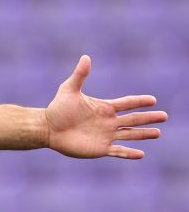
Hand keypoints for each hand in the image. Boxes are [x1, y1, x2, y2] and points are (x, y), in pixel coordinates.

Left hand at [45, 56, 166, 159]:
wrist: (47, 129)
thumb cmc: (57, 109)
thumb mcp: (69, 90)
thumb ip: (80, 75)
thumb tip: (86, 57)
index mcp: (104, 108)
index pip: (126, 104)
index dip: (139, 101)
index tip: (153, 100)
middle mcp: (108, 122)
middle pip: (133, 119)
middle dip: (148, 118)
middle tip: (164, 116)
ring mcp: (105, 135)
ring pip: (129, 135)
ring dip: (143, 134)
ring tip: (158, 133)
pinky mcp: (100, 149)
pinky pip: (118, 151)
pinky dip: (129, 153)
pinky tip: (141, 154)